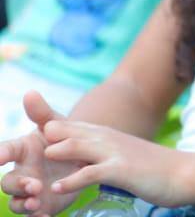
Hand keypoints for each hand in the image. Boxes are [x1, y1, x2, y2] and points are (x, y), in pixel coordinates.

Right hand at [0, 92, 82, 216]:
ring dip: (23, 204)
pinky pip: (33, 215)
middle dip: (18, 185)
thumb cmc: (64, 138)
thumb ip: (42, 112)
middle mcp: (21, 172)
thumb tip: (30, 92)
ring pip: (17, 201)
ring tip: (36, 203)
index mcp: (22, 150)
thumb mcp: (57, 125)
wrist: (84, 156)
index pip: (6, 151)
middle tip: (34, 185)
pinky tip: (44, 216)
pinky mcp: (42, 204)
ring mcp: (30, 190)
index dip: (0, 154)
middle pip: (8, 182)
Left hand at [41, 120, 188, 208]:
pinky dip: (73, 181)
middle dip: (46, 137)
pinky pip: (91, 173)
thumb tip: (82, 158)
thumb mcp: (123, 154)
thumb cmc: (152, 167)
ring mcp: (114, 152)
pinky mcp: (121, 170)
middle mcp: (107, 138)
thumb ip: (101, 152)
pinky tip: (58, 188)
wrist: (183, 173)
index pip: (71, 126)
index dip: (50, 130)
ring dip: (56, 154)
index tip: (32, 138)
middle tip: (22, 148)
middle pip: (69, 131)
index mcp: (106, 134)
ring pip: (76, 147)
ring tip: (37, 166)